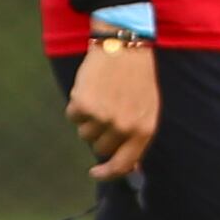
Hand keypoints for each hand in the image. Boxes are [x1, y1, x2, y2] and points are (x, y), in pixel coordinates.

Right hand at [69, 37, 159, 180]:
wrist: (124, 46)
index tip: (95, 173)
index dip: (108, 173)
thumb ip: (138, 137)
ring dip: (88, 118)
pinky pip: (72, 116)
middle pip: (100, 148)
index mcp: (144, 130)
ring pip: (84, 133)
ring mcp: (103, 118)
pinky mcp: (83, 105)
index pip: (124, 164)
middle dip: (99, 134)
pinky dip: (77, 104)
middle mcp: (123, 127)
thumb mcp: (147, 109)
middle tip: (106, 110)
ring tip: (101, 95)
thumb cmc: (137, 77)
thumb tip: (130, 168)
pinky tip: (90, 88)